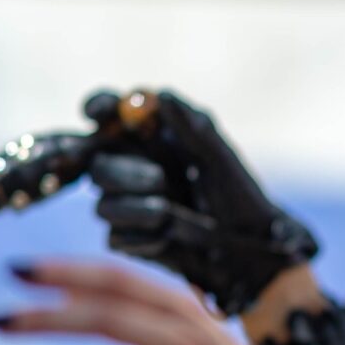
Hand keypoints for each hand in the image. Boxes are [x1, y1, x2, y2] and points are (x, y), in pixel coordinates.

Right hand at [83, 89, 317, 316]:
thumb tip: (161, 94)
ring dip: (135, 208)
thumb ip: (191, 125)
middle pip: (95, 161)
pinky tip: (170, 237)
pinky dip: (143, 236)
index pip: (110, 113)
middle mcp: (131, 167)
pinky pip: (115, 236)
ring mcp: (125, 205)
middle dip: (121, 170)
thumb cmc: (239, 195)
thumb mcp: (220, 156)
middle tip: (158, 179)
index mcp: (150, 138)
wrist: (248, 250)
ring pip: (103, 204)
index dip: (100, 108)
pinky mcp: (128, 239)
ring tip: (169, 213)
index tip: (97, 112)